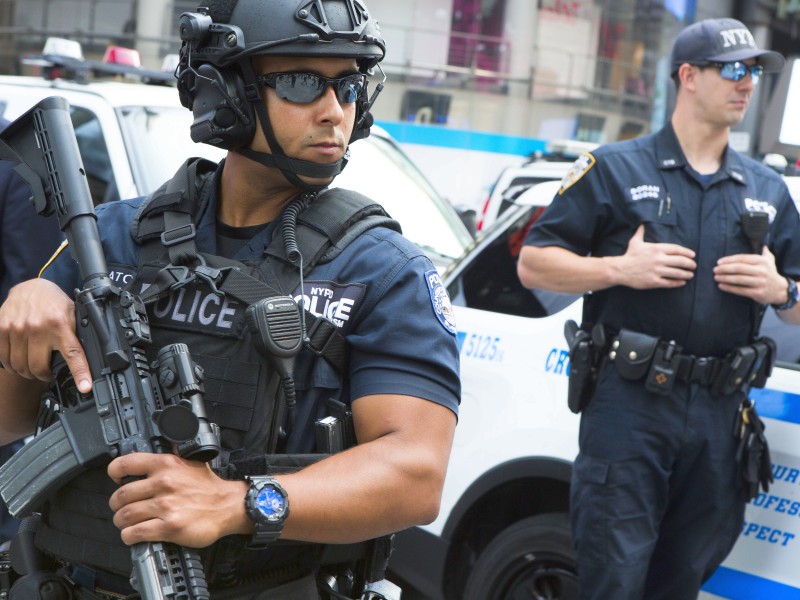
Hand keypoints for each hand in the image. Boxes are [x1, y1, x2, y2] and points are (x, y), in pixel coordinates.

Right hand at [0, 279, 91, 392]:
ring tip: (33, 367)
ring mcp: (17, 328)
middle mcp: (37, 327)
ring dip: (27, 373)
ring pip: (19, 366)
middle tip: (47, 374)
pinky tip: (19, 361)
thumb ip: (76, 334)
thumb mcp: (72, 315)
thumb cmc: (54, 303)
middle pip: (38, 368)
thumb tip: (93, 355)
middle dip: (43, 376)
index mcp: (60, 325)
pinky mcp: (1, 329)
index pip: (73, 354)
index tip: (85, 387)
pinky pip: (4, 358)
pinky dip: (12, 365)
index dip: (80, 373)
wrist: (31, 286)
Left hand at [108, 453, 249, 547]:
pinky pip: (135, 533)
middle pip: (121, 495)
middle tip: (122, 507)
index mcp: (167, 464)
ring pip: (125, 516)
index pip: (126, 463)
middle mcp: (164, 483)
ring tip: (127, 523)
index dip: (114, 472)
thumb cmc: (209, 486)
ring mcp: (166, 505)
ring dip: (122, 522)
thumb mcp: (191, 461)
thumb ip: (173, 453)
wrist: (228, 506)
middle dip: (117, 504)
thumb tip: (164, 438)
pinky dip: (129, 536)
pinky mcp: (169, 526)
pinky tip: (134, 534)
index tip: (116, 479)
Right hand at [616, 225, 696, 288]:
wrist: (620, 270)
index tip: (693, 255)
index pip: (677, 249)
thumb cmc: (629, 255)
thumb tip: (642, 223)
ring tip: (690, 275)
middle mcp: (658, 259)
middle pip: (680, 261)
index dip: (687, 252)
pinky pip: (669, 282)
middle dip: (690, 264)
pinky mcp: (654, 281)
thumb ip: (641, 232)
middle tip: (693, 265)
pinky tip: (682, 282)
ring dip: (686, 274)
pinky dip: (678, 283)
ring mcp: (657, 271)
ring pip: (677, 273)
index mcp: (656, 249)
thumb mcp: (635, 242)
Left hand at [714, 246, 786, 304]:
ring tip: (716, 277)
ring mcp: (760, 282)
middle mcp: (762, 271)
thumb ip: (764, 252)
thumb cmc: (770, 273)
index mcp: (762, 261)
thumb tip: (762, 244)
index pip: (742, 259)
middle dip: (724, 269)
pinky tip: (721, 286)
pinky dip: (729, 288)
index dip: (729, 260)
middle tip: (714, 270)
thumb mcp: (770, 261)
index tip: (718, 262)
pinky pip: (740, 290)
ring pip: (738, 279)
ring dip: (725, 278)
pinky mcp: (758, 293)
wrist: (781, 290)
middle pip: (739, 268)